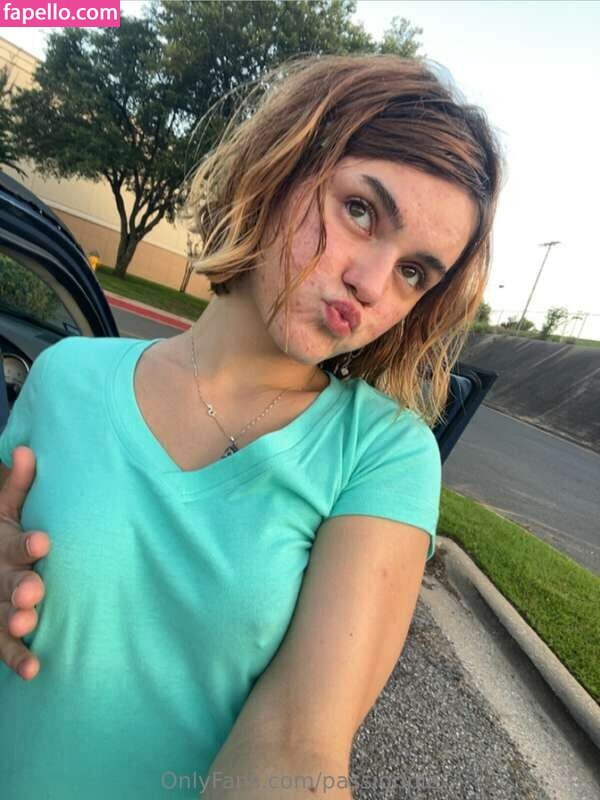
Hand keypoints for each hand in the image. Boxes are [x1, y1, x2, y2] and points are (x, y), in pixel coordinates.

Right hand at [0, 446, 49, 679]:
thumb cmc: (5, 532)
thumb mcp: (6, 509)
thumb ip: (19, 484)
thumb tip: (27, 449)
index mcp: (4, 544)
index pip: (15, 544)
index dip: (27, 544)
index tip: (43, 543)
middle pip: (8, 583)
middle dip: (20, 587)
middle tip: (34, 592)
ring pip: (3, 616)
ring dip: (14, 623)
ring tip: (26, 626)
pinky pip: (3, 648)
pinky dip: (16, 658)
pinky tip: (34, 670)